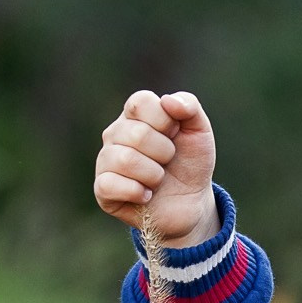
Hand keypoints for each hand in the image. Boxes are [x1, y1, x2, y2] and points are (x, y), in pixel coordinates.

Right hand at [93, 89, 218, 246]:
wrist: (191, 203)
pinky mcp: (102, 190)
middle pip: (137, 134)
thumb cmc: (190, 162)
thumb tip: (168, 100)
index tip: (175, 134)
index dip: (165, 121)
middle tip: (168, 161)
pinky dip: (137, 192)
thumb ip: (190, 106)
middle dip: (165, 152)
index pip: (141, 102)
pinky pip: (110, 185)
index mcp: (135, 115)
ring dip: (154, 174)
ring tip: (158, 179)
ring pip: (126, 160)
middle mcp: (115, 134)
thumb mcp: (199, 131)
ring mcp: (106, 161)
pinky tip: (146, 195)